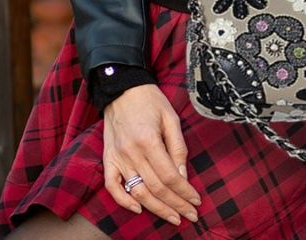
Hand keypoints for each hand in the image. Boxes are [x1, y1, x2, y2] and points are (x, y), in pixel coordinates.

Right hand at [103, 84, 201, 225]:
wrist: (122, 88)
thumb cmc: (150, 100)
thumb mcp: (171, 117)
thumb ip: (178, 147)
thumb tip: (183, 175)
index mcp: (149, 141)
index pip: (170, 176)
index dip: (185, 192)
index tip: (196, 201)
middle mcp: (132, 153)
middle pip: (156, 188)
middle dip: (175, 205)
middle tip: (190, 216)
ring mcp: (118, 158)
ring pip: (137, 192)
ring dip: (156, 209)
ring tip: (172, 217)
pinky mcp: (108, 159)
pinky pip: (112, 186)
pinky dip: (123, 201)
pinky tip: (138, 209)